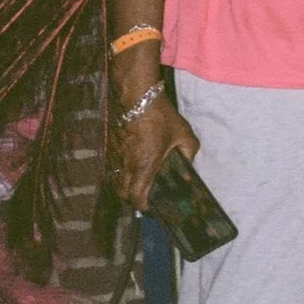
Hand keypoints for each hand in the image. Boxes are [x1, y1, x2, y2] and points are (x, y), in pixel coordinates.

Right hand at [108, 90, 198, 212]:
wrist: (138, 97)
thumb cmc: (161, 117)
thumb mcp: (183, 135)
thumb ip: (189, 154)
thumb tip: (189, 167)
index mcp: (144, 166)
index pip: (136, 197)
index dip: (144, 206)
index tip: (153, 205)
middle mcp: (128, 164)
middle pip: (123, 193)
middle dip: (133, 198)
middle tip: (148, 194)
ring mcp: (118, 155)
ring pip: (119, 179)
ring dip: (129, 184)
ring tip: (144, 180)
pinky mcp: (114, 146)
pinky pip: (118, 166)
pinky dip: (125, 170)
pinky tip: (138, 163)